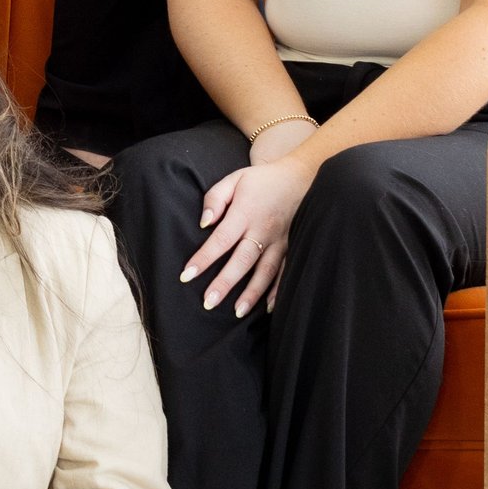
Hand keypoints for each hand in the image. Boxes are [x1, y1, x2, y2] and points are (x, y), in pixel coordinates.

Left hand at [181, 149, 313, 317]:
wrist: (300, 176)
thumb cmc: (261, 180)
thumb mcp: (235, 179)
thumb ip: (215, 198)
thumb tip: (203, 223)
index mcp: (245, 213)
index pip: (220, 240)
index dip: (203, 259)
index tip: (186, 275)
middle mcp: (263, 230)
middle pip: (241, 261)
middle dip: (224, 283)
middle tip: (208, 303)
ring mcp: (280, 241)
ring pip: (265, 271)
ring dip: (252, 293)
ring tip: (238, 312)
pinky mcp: (292, 247)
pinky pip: (285, 272)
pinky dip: (278, 291)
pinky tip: (269, 308)